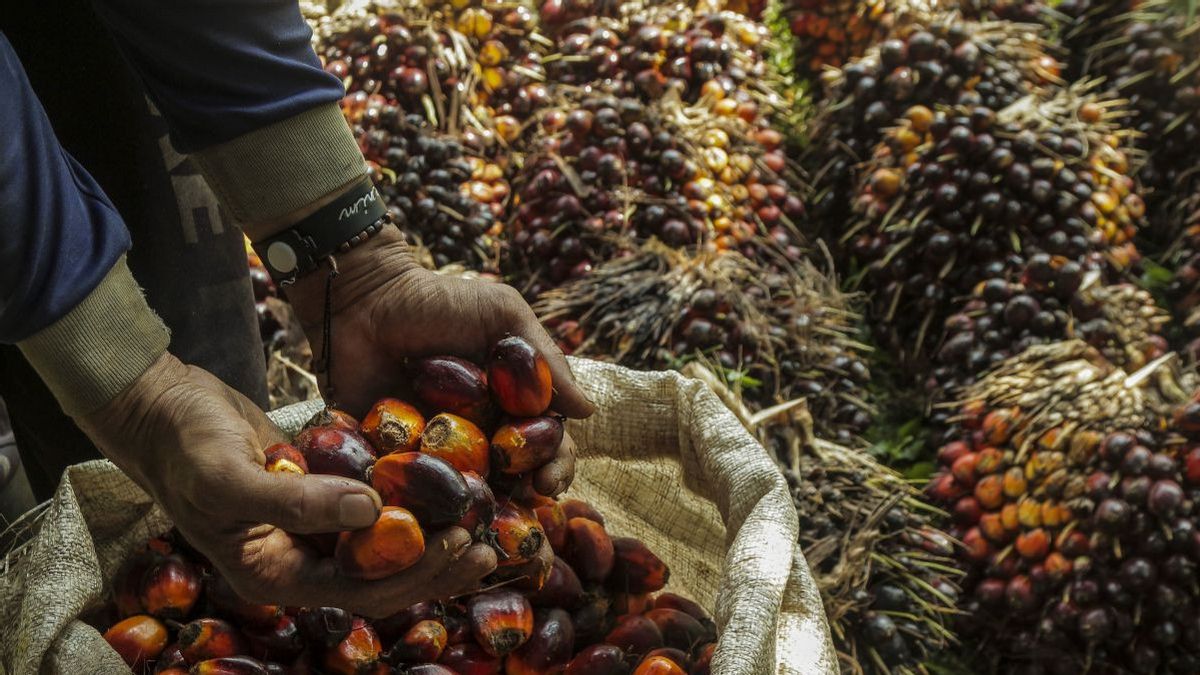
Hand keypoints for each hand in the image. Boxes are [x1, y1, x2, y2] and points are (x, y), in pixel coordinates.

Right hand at [78, 353, 496, 616]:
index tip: (460, 543)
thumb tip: (373, 513)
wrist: (163, 405)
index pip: (360, 591)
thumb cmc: (183, 446)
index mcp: (274, 574)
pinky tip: (446, 486)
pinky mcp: (321, 494)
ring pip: (383, 547)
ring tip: (479, 521)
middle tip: (485, 544)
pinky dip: (407, 502)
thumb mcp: (229, 478)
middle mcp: (298, 559)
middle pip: (382, 578)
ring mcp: (311, 528)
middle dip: (435, 566)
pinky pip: (373, 509)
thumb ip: (296, 502)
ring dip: (429, 538)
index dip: (415, 574)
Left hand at [288, 228, 592, 496]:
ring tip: (478, 523)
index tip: (550, 481)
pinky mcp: (389, 460)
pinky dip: (420, 510)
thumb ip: (545, 359)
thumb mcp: (502, 315)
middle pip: (510, 477)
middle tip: (521, 505)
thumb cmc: (438, 301)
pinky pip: (408, 494)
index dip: (554, 465)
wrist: (363, 298)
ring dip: (476, 512)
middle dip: (522, 497)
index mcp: (508, 403)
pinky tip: (429, 521)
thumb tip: (588, 411)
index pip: (543, 444)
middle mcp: (476, 433)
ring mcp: (433, 450)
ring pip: (464, 493)